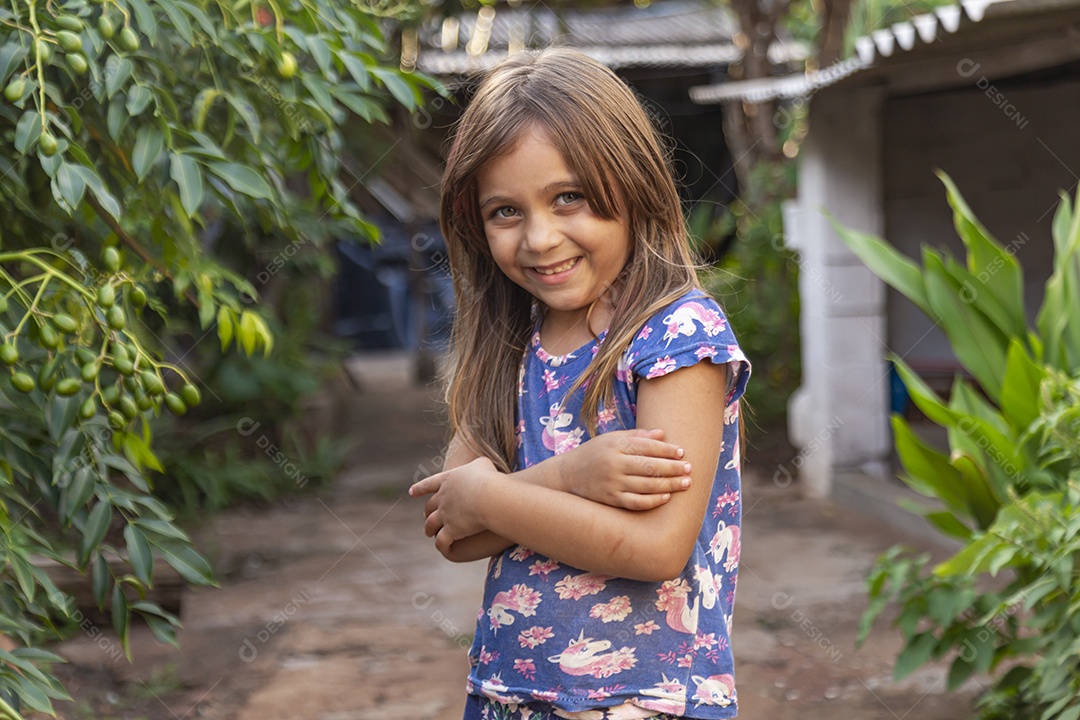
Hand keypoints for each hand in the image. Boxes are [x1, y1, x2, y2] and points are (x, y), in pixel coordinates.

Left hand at [409, 456, 498, 553]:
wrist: (489, 497)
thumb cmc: (488, 478)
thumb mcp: (483, 464)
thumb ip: (478, 464)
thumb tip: (482, 466)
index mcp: (447, 480)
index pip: (429, 484)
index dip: (420, 488)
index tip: (411, 492)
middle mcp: (442, 498)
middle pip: (429, 506)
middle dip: (427, 511)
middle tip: (425, 515)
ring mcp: (445, 515)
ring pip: (431, 524)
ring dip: (429, 529)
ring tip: (429, 533)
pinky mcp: (451, 530)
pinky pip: (442, 540)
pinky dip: (442, 544)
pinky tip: (443, 547)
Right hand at [557, 428, 690, 509]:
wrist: (566, 476)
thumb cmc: (593, 454)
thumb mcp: (610, 439)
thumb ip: (636, 436)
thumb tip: (662, 434)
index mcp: (614, 445)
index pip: (646, 446)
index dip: (666, 450)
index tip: (681, 452)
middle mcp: (613, 464)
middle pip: (649, 466)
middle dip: (672, 467)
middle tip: (689, 468)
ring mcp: (611, 484)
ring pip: (646, 486)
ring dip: (669, 484)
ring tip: (685, 483)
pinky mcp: (610, 500)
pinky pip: (636, 502)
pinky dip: (652, 501)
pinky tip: (666, 497)